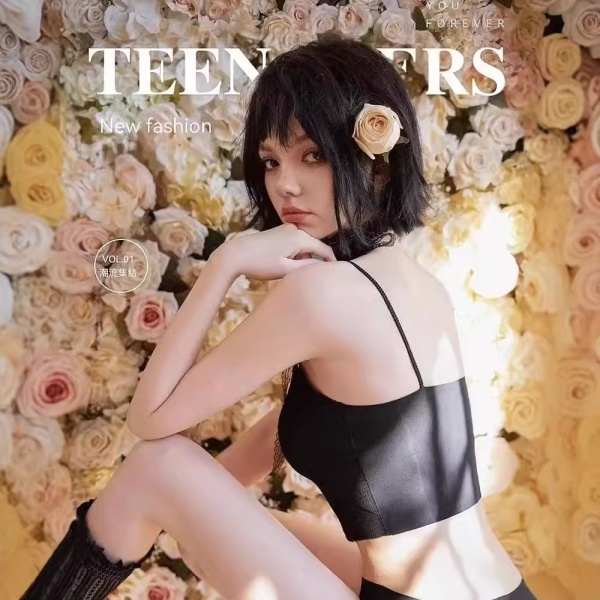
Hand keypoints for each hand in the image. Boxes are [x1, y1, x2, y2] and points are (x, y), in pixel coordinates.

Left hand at [213, 224, 336, 279]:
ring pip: (304, 246)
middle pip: (315, 247)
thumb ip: (307, 267)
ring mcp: (286, 229)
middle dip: (317, 261)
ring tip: (298, 274)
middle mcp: (295, 229)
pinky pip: (294, 244)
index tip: (336, 274)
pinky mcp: (278, 232)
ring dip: (304, 258)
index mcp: (300, 238)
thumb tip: (323, 266)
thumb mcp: (286, 270)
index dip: (332, 262)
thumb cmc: (260, 264)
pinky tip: (286, 265)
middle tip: (316, 278)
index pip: (324, 250)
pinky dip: (296, 254)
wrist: (235, 254)